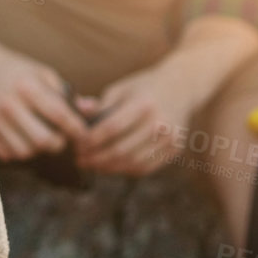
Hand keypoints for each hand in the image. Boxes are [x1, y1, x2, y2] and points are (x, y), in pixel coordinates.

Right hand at [0, 41, 89, 161]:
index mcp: (26, 86)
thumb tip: (92, 109)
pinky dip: (19, 151)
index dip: (76, 128)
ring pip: (25, 152)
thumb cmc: (17, 72)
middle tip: (60, 139)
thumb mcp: (41, 74)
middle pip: (43, 140)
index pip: (59, 114)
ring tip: (40, 138)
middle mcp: (8, 103)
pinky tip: (22, 138)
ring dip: (38, 150)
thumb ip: (67, 93)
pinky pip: (8, 154)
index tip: (84, 134)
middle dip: (58, 144)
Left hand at [72, 60, 205, 176]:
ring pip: (133, 163)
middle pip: (122, 150)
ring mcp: (169, 139)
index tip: (76, 144)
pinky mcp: (174, 150)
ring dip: (108, 168)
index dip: (91, 140)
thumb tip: (75, 112)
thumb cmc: (144, 87)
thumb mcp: (121, 88)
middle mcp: (159, 123)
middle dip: (97, 158)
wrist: (181, 87)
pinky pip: (145, 167)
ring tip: (92, 164)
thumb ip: (100, 104)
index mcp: (144, 104)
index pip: (112, 127)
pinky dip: (125, 170)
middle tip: (80, 159)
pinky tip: (110, 166)